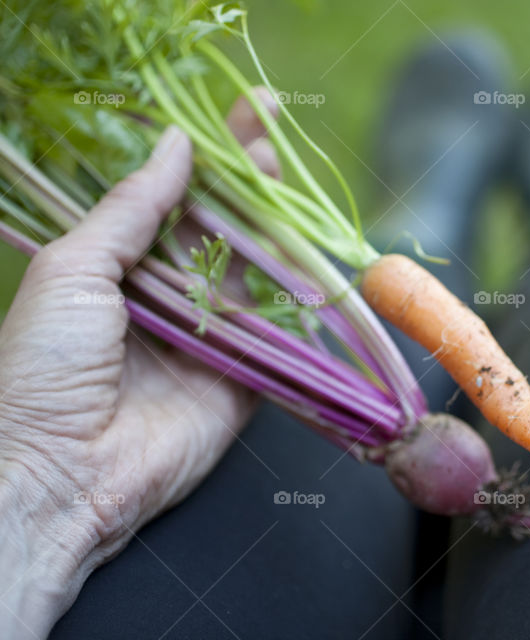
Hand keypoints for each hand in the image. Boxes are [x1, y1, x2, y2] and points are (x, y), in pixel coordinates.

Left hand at [0, 91, 277, 637]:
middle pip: (221, 229)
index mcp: (121, 268)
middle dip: (246, 182)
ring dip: (275, 225)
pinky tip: (310, 255)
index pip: (173, 200)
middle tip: (269, 137)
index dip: (205, 156)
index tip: (238, 114)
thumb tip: (175, 144)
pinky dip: (297, 298)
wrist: (60, 472)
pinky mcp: (244, 380)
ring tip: (286, 177)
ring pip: (254, 272)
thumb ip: (132, 208)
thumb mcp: (74, 269)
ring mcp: (211, 338)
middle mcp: (169, 297)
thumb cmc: (44, 366)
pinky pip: (279, 333)